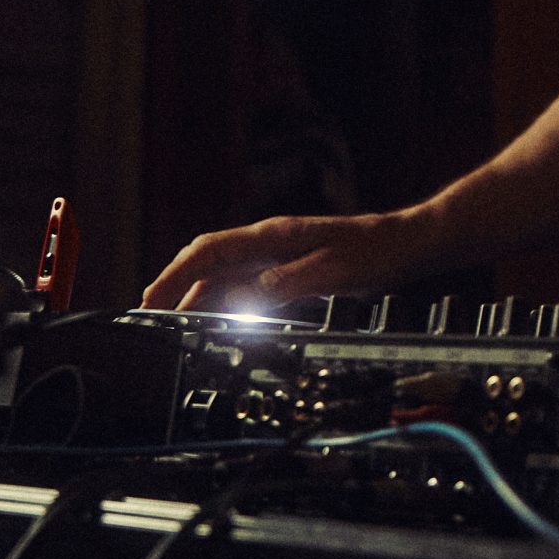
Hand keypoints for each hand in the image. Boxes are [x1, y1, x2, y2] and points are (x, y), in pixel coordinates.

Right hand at [140, 209, 437, 310]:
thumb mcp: (332, 272)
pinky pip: (243, 281)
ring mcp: (277, 252)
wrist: (410, 242)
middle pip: (206, 259)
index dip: (174, 275)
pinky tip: (215, 316)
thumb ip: (285, 284)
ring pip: (222, 271)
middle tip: (149, 317)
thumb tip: (240, 298)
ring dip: (194, 294)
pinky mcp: (288, 266)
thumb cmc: (376, 251)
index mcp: (273, 236)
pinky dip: (222, 297)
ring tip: (171, 322)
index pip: (208, 250)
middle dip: (173, 284)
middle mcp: (269, 240)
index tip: (150, 300)